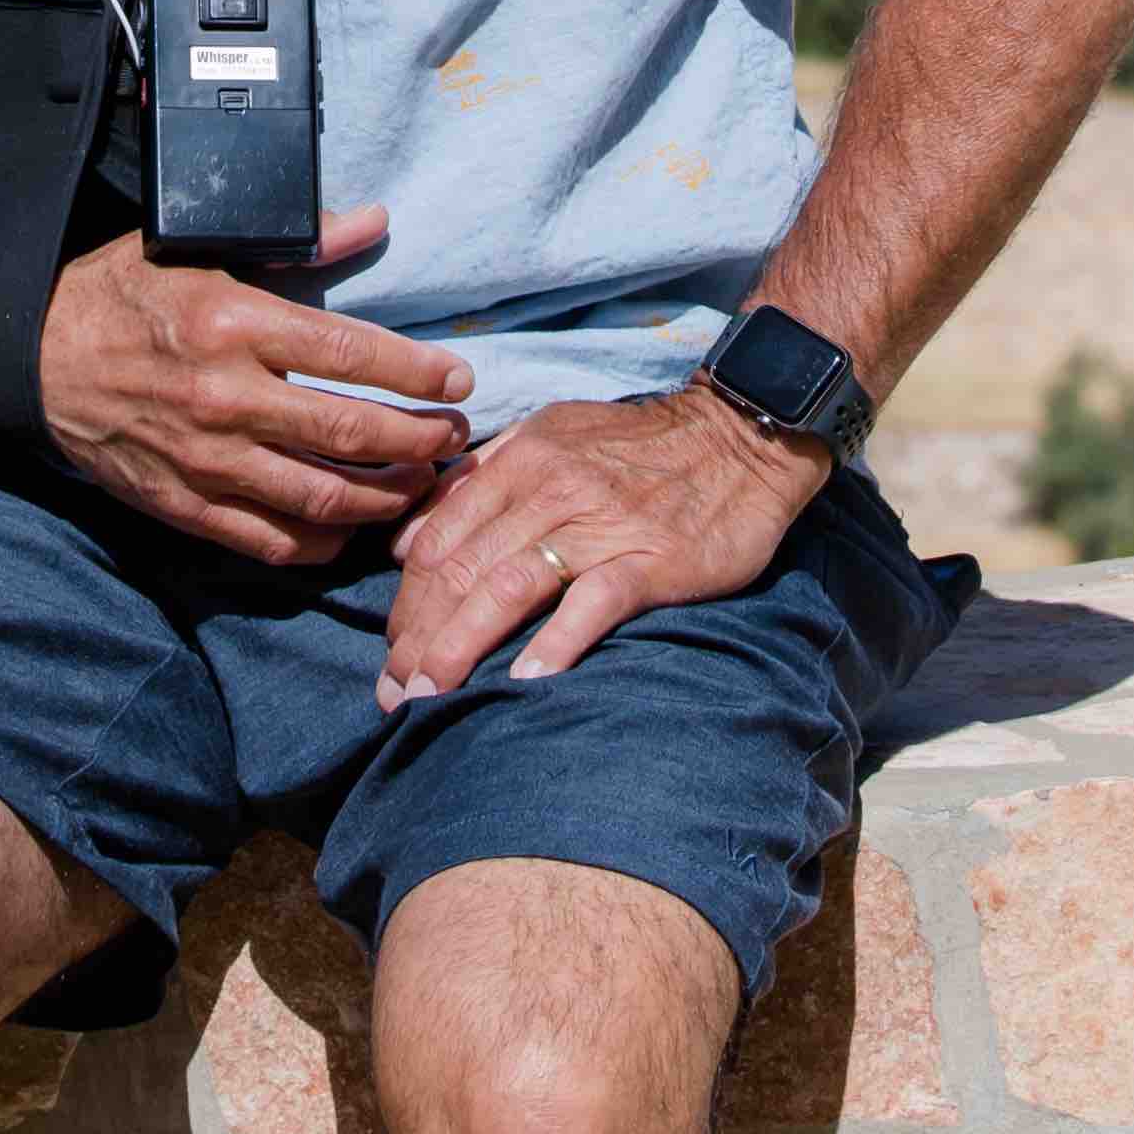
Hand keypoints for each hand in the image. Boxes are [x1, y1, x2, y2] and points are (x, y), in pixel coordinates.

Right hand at [38, 205, 470, 561]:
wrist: (34, 359)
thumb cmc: (121, 295)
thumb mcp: (201, 250)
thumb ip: (296, 243)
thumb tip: (373, 221)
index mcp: (233, 324)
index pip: (351, 354)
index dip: (418, 373)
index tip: (459, 380)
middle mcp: (225, 397)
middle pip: (350, 433)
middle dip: (420, 441)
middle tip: (455, 438)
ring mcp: (206, 459)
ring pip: (321, 496)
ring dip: (387, 496)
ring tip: (422, 482)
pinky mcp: (185, 504)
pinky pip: (270, 539)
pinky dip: (322, 541)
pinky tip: (351, 527)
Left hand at [378, 383, 826, 703]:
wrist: (742, 434)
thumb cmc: (642, 446)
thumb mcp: (552, 437)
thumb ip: (479, 482)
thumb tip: (408, 539)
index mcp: (522, 460)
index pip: (439, 538)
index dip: (405, 602)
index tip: (390, 653)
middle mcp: (551, 489)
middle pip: (461, 570)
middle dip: (417, 638)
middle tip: (393, 694)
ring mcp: (602, 525)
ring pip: (508, 586)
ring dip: (460, 648)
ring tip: (430, 699)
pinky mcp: (653, 559)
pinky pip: (594, 603)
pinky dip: (556, 643)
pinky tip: (524, 682)